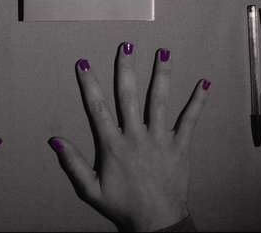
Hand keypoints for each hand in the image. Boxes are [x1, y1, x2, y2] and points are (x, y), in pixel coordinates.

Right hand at [49, 43, 208, 231]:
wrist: (156, 221)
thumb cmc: (122, 206)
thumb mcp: (90, 189)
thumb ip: (72, 163)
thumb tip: (55, 140)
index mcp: (113, 145)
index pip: (98, 108)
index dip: (90, 85)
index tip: (84, 64)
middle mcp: (136, 136)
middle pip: (130, 95)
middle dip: (127, 68)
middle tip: (126, 45)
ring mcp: (160, 139)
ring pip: (160, 101)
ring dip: (162, 75)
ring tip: (164, 53)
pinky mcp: (179, 146)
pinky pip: (190, 120)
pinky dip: (198, 101)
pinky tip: (204, 83)